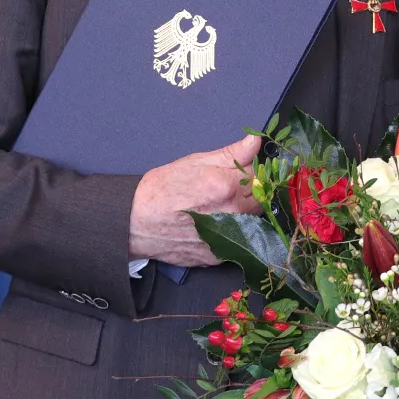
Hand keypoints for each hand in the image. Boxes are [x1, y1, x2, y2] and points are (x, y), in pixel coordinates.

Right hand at [127, 135, 262, 266]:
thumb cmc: (163, 189)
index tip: (248, 170)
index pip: (261, 176)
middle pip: (260, 201)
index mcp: (226, 186)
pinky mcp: (219, 256)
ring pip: (253, 222)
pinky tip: (216, 223)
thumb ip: (231, 153)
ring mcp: (226, 238)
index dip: (256, 171)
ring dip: (245, 212)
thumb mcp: (195, 162)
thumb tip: (256, 142)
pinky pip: (238, 240)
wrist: (136, 222)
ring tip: (221, 205)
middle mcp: (231, 214)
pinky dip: (233, 231)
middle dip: (253, 192)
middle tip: (232, 187)